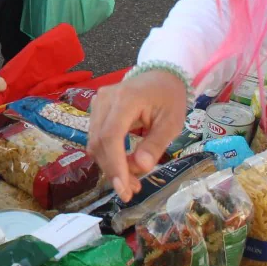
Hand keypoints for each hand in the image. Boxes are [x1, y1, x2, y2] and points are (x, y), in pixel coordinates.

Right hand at [87, 70, 187, 201]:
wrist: (161, 75)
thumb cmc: (169, 98)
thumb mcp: (172, 122)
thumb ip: (155, 144)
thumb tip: (141, 167)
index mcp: (125, 99)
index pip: (111, 136)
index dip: (115, 164)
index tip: (123, 189)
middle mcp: (105, 99)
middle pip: (99, 142)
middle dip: (113, 170)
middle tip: (132, 190)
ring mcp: (97, 103)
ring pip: (94, 142)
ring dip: (110, 165)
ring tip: (131, 181)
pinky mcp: (96, 109)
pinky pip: (96, 137)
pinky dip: (108, 155)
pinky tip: (123, 165)